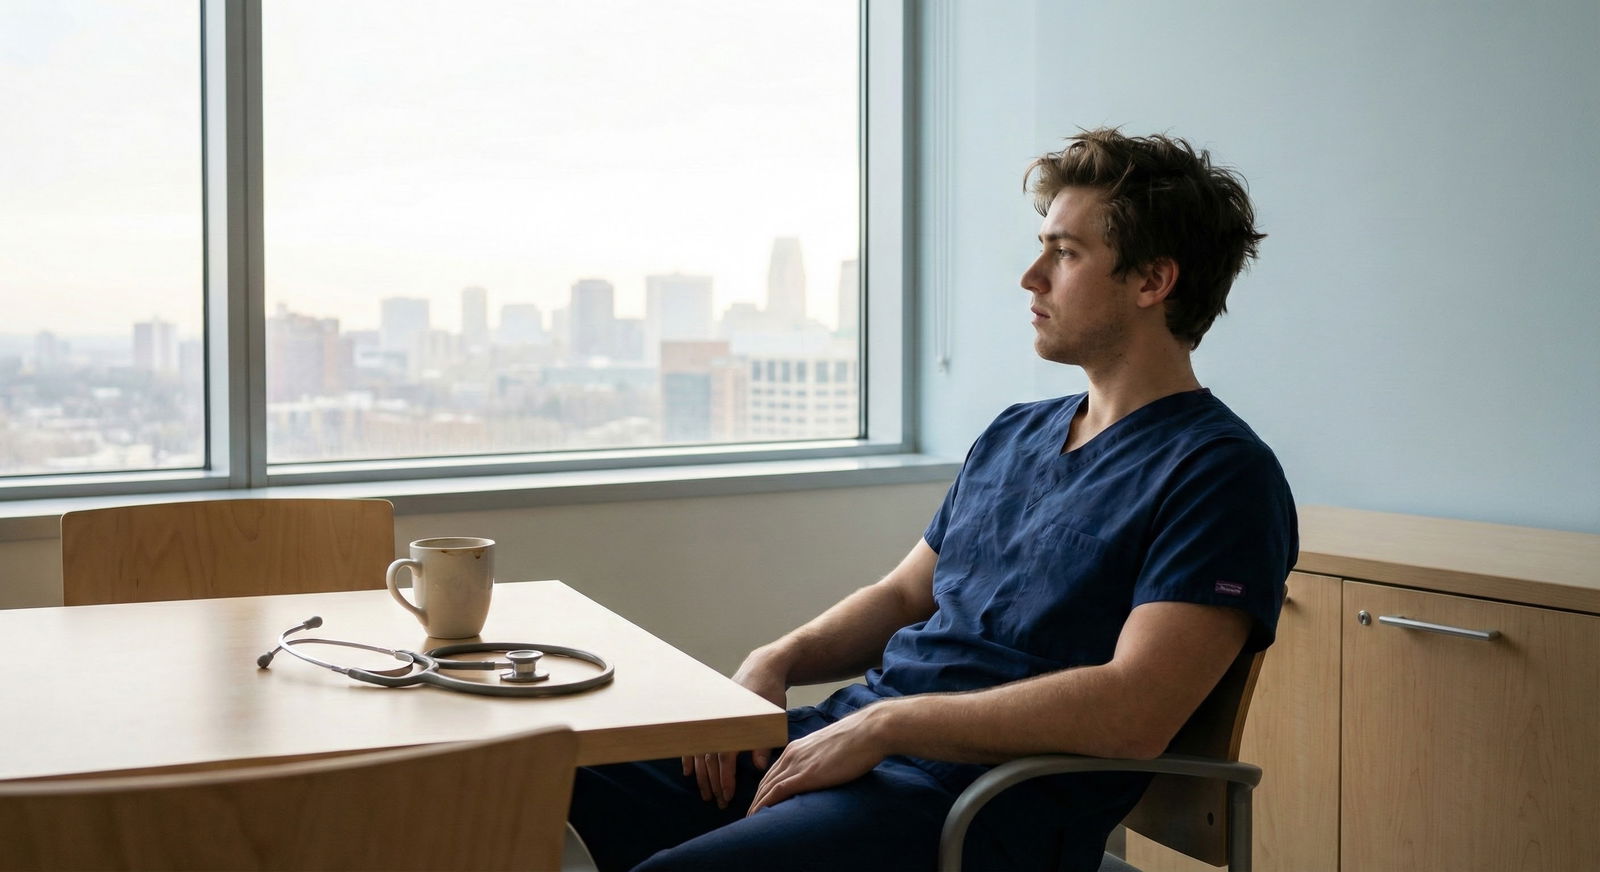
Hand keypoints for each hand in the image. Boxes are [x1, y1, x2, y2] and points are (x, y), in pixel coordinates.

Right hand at [681, 649, 788, 807]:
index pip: (725, 758)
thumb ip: (762, 743)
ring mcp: (711, 719)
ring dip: (702, 775)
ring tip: (705, 794)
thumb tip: (757, 766)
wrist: (761, 670)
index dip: (725, 779)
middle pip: (710, 759)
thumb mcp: (771, 719)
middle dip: (713, 783)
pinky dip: (690, 757)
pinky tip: (688, 773)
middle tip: (718, 802)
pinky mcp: (709, 717)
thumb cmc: (769, 696)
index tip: (728, 796)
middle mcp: (717, 722)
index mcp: (732, 724)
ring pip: (701, 752)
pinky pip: (694, 740)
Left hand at [747, 703, 893, 815]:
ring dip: (756, 806)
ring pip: (767, 788)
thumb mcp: (830, 750)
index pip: (773, 773)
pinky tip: (758, 815)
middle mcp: (791, 755)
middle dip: (755, 800)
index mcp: (797, 748)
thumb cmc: (857, 740)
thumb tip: (823, 773)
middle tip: (748, 817)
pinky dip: (765, 805)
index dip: (763, 790)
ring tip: (749, 822)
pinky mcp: (806, 775)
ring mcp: (797, 764)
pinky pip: (777, 792)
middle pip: (765, 782)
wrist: (868, 732)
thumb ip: (820, 760)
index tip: (759, 804)